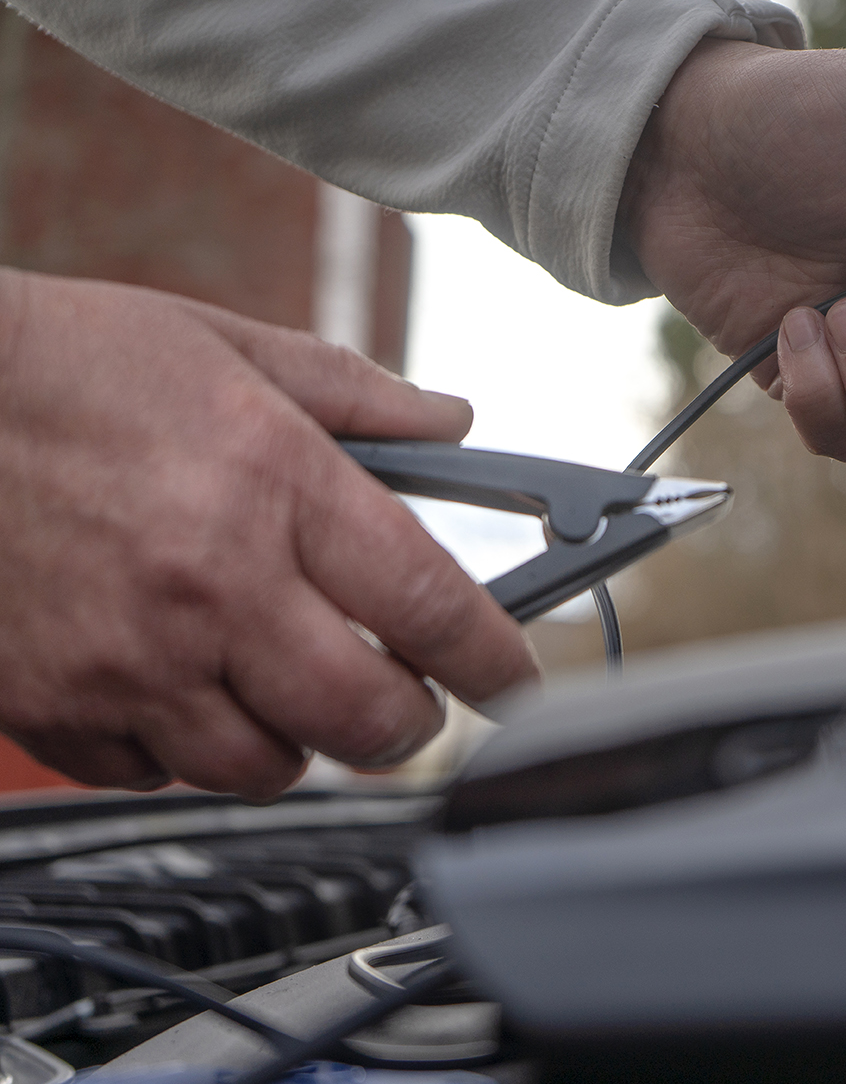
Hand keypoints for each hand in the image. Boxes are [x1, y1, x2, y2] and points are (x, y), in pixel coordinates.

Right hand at [0, 270, 536, 799]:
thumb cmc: (63, 362)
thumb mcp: (227, 345)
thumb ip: (357, 393)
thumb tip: (449, 420)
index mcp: (273, 483)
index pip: (429, 604)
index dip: (495, 660)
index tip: (515, 682)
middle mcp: (210, 585)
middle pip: (364, 716)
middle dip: (413, 723)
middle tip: (412, 698)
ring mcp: (127, 658)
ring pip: (267, 767)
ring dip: (305, 740)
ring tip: (293, 685)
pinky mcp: (54, 705)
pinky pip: (159, 776)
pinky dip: (194, 751)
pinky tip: (190, 690)